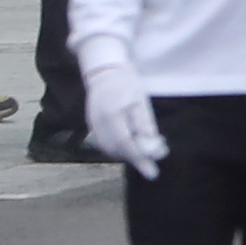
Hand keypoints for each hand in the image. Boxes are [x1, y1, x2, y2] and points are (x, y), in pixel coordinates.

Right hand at [83, 58, 165, 177]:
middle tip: (153, 165)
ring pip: (110, 149)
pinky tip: (132, 146)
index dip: (140, 160)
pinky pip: (104, 144)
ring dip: (127, 155)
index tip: (153, 173)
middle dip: (136, 159)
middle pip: (117, 150)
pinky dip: (119, 149)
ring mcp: (92, 125)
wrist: (104, 72)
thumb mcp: (141, 101)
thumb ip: (145, 124)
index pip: (126, 145)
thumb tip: (152, 147)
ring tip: (146, 153)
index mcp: (112, 115)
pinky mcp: (91, 126)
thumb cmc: (127, 83)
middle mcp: (98, 123)